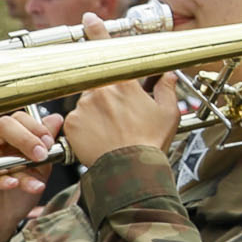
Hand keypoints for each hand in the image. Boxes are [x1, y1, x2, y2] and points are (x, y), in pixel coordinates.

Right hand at [0, 109, 64, 241]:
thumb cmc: (17, 193)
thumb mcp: (39, 168)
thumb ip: (45, 144)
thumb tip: (56, 118)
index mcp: (6, 133)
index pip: (18, 118)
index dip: (35, 128)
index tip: (50, 144)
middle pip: (2, 125)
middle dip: (26, 140)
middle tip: (41, 156)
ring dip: (16, 171)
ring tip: (31, 184)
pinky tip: (11, 185)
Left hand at [62, 74, 182, 165]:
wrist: (130, 168)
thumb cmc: (149, 142)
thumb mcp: (169, 112)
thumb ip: (167, 88)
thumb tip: (168, 77)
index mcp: (124, 84)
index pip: (122, 73)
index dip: (126, 83)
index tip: (128, 92)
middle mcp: (100, 91)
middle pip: (102, 87)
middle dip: (110, 98)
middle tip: (121, 114)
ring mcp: (83, 107)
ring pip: (88, 102)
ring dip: (96, 111)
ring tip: (111, 128)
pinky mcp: (72, 123)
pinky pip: (76, 119)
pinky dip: (85, 126)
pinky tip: (99, 135)